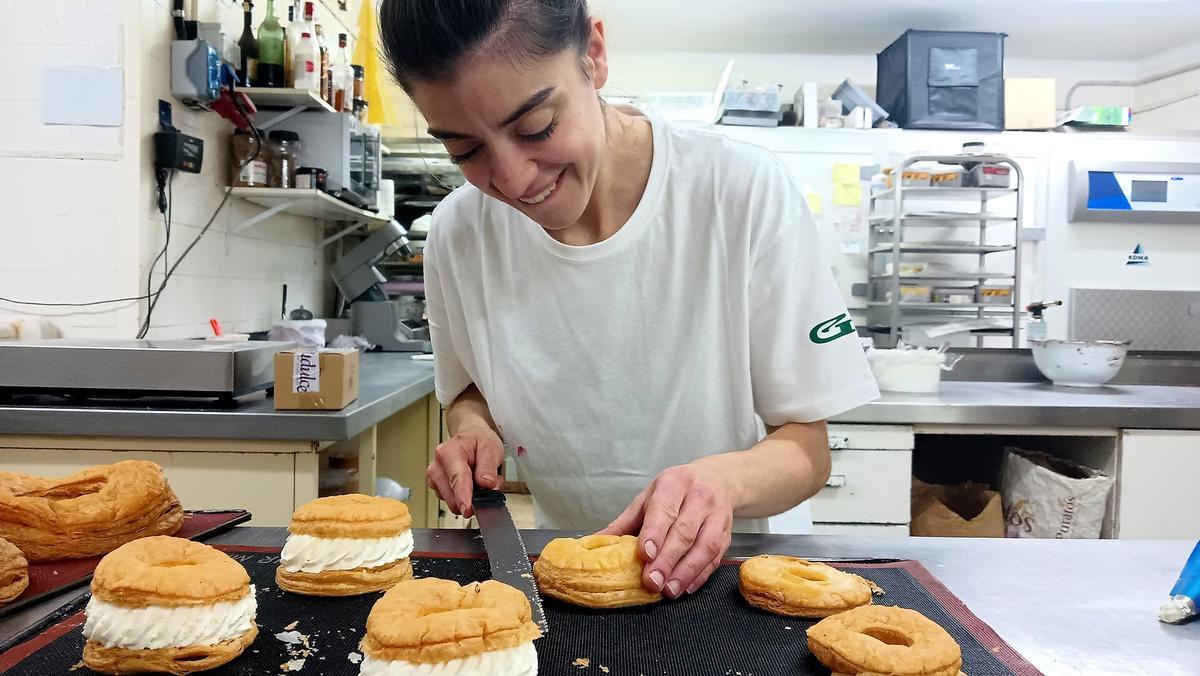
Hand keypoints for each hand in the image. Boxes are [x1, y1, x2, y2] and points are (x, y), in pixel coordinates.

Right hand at [426, 425, 503, 517]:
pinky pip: (453, 501)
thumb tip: (486, 484)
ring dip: (470, 498)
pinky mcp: (438, 488)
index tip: (467, 508)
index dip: (462, 496)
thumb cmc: (478, 441)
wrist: (470, 438)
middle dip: (473, 497)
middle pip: (452, 495)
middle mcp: (437, 466)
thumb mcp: (491, 448)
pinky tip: (471, 485)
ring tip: (479, 480)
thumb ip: (488, 467)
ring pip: (453, 501)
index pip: (456, 478)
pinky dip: (465, 498)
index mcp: (449, 453)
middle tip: (489, 484)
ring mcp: (435, 479)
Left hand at [598, 463, 732, 598]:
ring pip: (705, 546)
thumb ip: (625, 522)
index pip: (665, 509)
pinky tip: (685, 587)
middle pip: (684, 532)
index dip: (655, 533)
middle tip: (651, 582)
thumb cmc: (676, 491)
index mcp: (674, 484)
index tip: (644, 555)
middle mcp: (699, 498)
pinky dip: (700, 575)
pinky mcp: (727, 535)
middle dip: (667, 559)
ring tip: (668, 590)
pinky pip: (716, 558)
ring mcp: (717, 516)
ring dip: (686, 571)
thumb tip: (594, 542)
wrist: (718, 480)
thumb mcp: (648, 497)